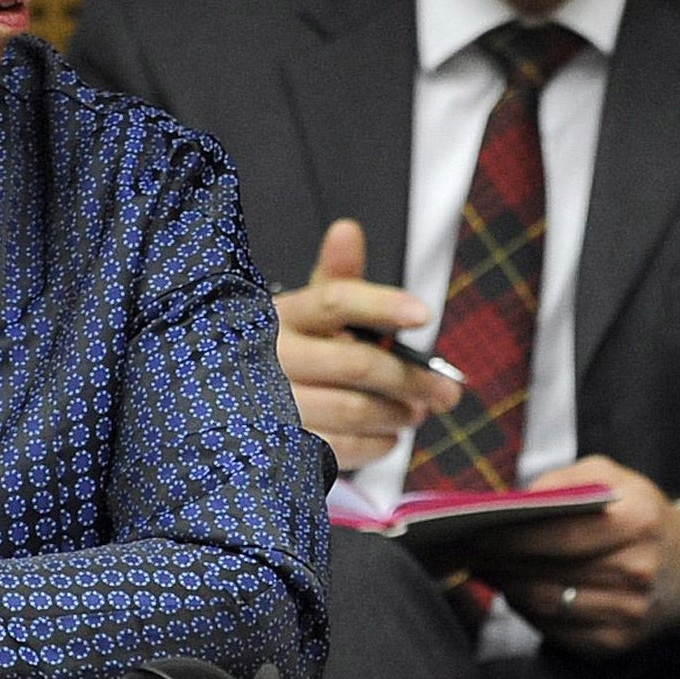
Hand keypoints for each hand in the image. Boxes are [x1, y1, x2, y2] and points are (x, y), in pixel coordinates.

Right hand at [274, 219, 458, 468]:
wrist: (235, 407)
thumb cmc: (289, 351)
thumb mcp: (308, 312)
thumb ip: (337, 277)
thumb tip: (347, 230)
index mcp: (283, 315)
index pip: (335, 301)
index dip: (382, 305)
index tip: (423, 314)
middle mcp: (273, 357)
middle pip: (359, 363)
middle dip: (412, 379)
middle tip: (444, 391)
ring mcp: (272, 405)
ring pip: (355, 409)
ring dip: (399, 413)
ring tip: (417, 412)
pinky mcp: (281, 445)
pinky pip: (343, 448)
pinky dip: (377, 444)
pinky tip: (388, 435)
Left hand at [473, 456, 679, 656]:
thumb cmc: (640, 514)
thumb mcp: (611, 477)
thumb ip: (563, 481)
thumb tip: (513, 503)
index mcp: (638, 521)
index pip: (561, 534)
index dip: (513, 536)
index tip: (477, 531)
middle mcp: (638, 570)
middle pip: (549, 572)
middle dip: (503, 563)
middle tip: (469, 550)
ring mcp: (628, 613)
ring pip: (547, 605)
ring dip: (509, 588)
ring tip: (487, 569)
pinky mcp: (615, 644)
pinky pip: (556, 631)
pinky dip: (529, 611)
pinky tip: (515, 591)